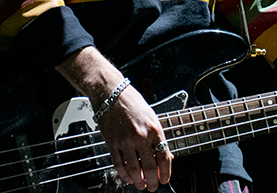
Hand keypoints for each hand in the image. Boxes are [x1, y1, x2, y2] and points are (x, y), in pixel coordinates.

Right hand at [56, 47, 171, 190]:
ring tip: (141, 185)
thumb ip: (157, 136)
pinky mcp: (112, 143)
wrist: (111, 92)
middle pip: (150, 167)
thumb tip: (164, 155)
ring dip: (139, 181)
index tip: (165, 180)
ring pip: (134, 169)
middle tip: (152, 187)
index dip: (166, 173)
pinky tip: (128, 178)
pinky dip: (124, 174)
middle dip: (152, 182)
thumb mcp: (151, 116)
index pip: (164, 157)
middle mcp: (141, 136)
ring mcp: (126, 141)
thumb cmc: (132, 102)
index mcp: (154, 129)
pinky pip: (119, 164)